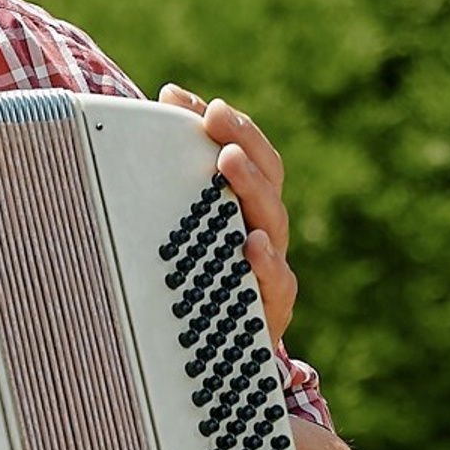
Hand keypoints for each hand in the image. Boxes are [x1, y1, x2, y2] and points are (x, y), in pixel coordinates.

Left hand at [159, 83, 295, 343]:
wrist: (208, 355)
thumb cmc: (193, 276)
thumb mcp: (182, 217)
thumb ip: (179, 159)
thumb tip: (172, 94)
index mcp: (246, 205)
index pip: (253, 155)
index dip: (238, 127)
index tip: (209, 106)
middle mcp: (264, 232)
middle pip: (268, 180)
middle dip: (246, 146)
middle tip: (219, 122)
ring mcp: (269, 270)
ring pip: (273, 223)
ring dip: (252, 189)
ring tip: (229, 162)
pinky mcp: (269, 310)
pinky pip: (277, 284)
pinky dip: (267, 262)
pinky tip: (250, 244)